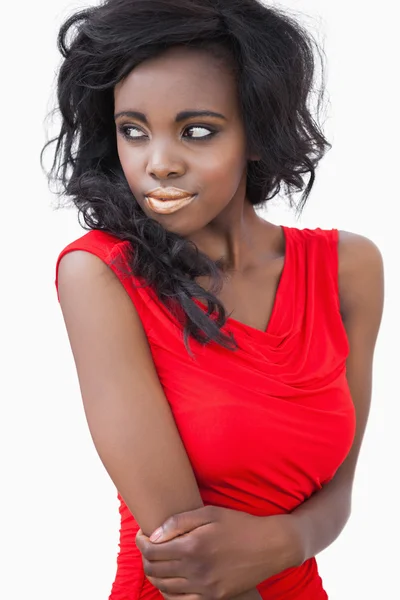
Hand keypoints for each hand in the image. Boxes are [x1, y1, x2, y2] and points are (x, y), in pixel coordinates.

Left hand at [135, 505, 301, 599]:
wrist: (270, 546)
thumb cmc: (239, 524)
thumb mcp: (209, 513)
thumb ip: (178, 522)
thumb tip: (154, 535)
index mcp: (192, 547)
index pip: (151, 551)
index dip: (141, 542)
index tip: (142, 535)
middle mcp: (196, 571)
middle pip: (154, 570)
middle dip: (145, 557)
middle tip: (149, 546)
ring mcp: (205, 588)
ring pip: (164, 587)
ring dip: (155, 574)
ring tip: (158, 560)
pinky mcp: (214, 598)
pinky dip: (168, 591)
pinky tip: (170, 579)